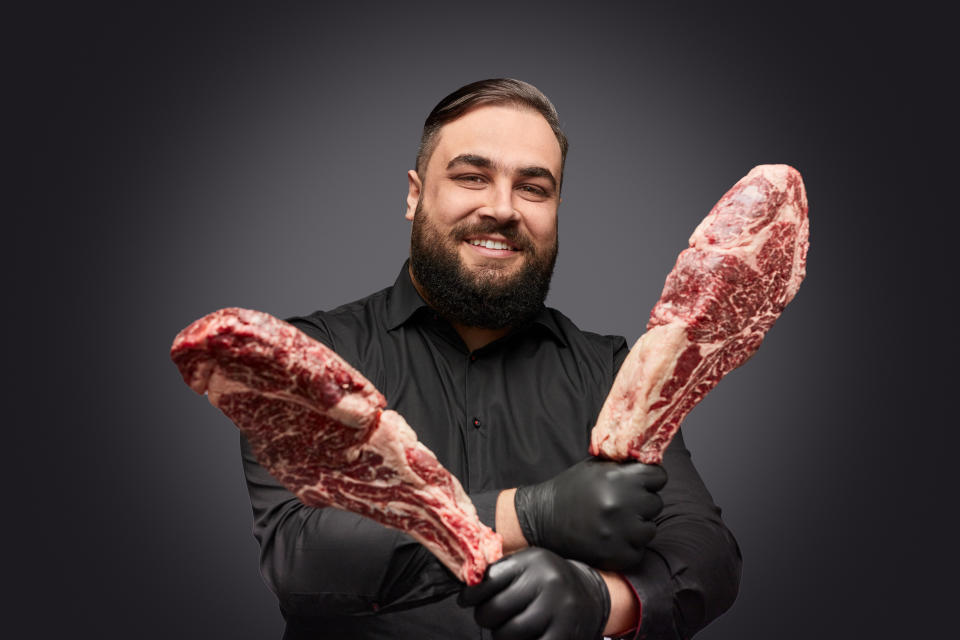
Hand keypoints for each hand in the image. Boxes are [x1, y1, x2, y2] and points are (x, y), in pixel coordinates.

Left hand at [458, 547, 608, 639]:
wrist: (592, 595)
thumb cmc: (549, 580)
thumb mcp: (528, 565)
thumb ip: (500, 572)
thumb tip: (468, 588)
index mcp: (534, 561)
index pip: (491, 579)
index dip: (472, 594)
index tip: (465, 600)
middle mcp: (547, 582)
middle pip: (496, 609)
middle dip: (484, 617)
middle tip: (487, 618)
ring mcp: (558, 610)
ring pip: (509, 633)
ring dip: (500, 635)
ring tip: (505, 629)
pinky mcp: (564, 634)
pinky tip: (521, 638)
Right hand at [514, 457, 666, 569]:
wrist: (541, 519)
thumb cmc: (570, 489)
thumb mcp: (595, 467)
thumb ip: (624, 464)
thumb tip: (651, 459)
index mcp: (617, 478)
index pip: (658, 476)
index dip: (649, 479)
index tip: (639, 484)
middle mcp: (621, 504)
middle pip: (656, 503)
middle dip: (641, 503)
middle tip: (621, 504)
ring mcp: (619, 532)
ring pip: (650, 528)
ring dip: (637, 526)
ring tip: (615, 522)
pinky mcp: (616, 555)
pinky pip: (638, 551)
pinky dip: (628, 546)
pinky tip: (611, 537)